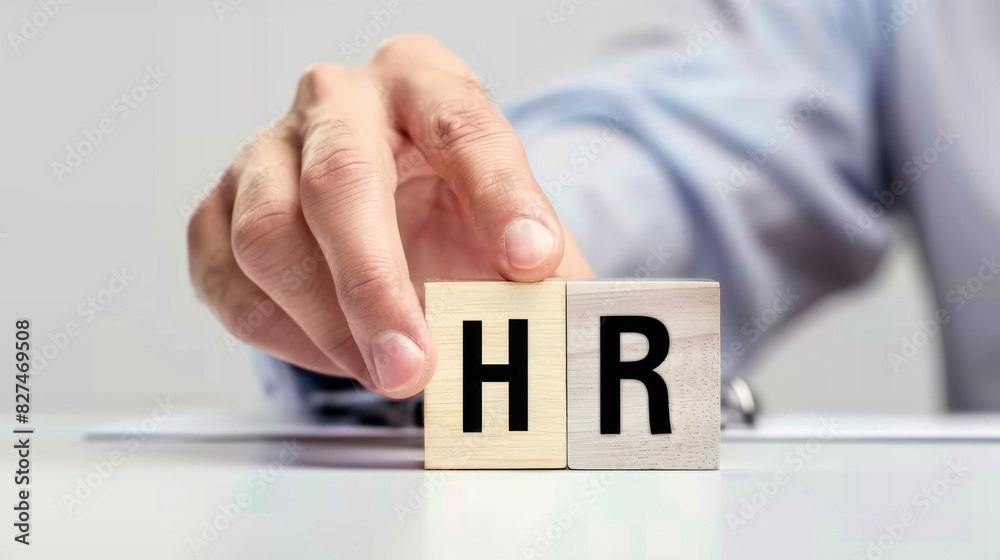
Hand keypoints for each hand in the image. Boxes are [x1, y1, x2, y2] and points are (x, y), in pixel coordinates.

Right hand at [187, 35, 592, 398]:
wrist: (392, 208)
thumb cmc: (455, 212)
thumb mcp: (512, 227)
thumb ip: (544, 275)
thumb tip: (568, 335)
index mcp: (422, 81)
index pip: (463, 128)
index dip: (501, 198)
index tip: (532, 263)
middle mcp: (338, 101)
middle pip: (341, 181)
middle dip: (377, 287)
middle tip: (413, 368)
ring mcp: (266, 150)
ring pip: (269, 237)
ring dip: (329, 326)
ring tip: (388, 370)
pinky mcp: (219, 208)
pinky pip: (228, 282)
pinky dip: (286, 336)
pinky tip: (339, 349)